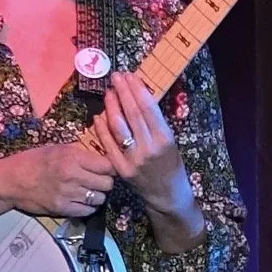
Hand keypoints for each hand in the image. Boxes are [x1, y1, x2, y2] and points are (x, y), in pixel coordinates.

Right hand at [6, 141, 115, 219]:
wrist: (11, 180)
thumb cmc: (34, 161)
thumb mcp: (59, 149)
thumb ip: (82, 152)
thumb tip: (104, 154)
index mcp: (73, 157)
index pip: (108, 165)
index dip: (110, 168)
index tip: (106, 169)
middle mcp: (72, 175)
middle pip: (107, 183)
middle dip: (105, 182)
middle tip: (98, 181)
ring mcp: (68, 194)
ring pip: (100, 198)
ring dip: (98, 196)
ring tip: (89, 191)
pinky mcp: (62, 208)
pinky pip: (88, 211)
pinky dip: (88, 207)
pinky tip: (82, 201)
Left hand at [95, 71, 194, 214]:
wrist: (168, 196)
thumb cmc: (172, 165)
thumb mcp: (171, 142)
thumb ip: (155, 123)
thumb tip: (139, 97)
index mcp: (165, 139)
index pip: (147, 108)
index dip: (137, 89)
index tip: (130, 76)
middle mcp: (149, 148)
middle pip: (132, 114)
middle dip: (123, 92)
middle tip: (116, 77)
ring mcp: (133, 159)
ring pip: (118, 127)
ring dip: (111, 106)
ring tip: (109, 92)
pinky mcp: (120, 169)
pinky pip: (108, 144)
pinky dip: (102, 128)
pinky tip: (99, 115)